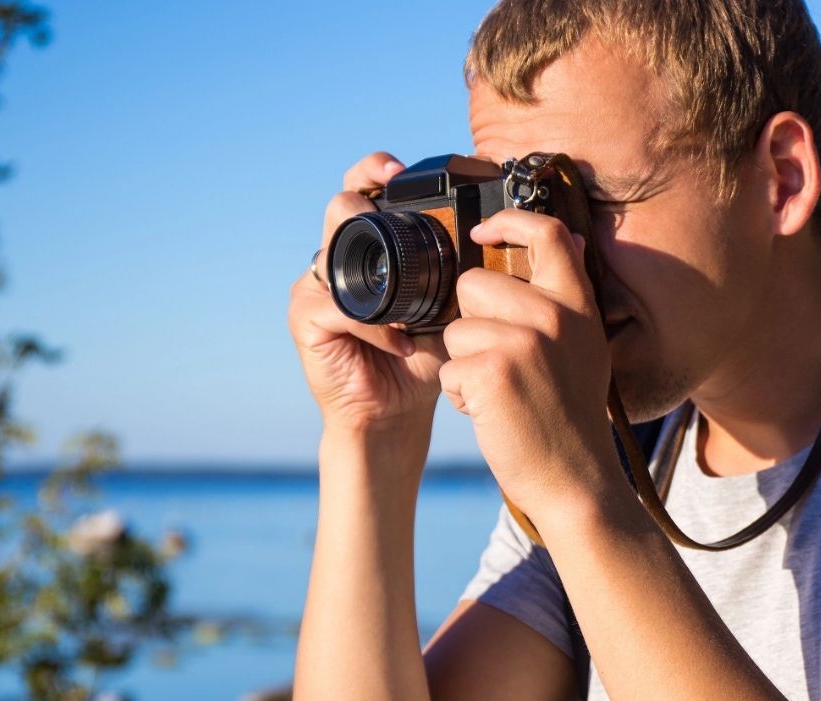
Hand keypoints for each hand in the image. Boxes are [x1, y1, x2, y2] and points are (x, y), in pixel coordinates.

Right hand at [287, 152, 447, 438]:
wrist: (396, 412)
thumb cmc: (423, 357)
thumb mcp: (451, 308)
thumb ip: (466, 273)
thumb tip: (512, 237)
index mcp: (369, 248)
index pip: (361, 191)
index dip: (373, 170)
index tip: (398, 169)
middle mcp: (337, 260)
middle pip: (340, 207)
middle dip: (363, 200)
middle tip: (388, 206)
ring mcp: (316, 288)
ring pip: (332, 252)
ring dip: (375, 273)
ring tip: (408, 303)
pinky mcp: (308, 320)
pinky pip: (340, 309)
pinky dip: (377, 326)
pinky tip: (403, 343)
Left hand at [438, 210, 621, 515]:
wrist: (575, 479)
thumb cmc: (570, 416)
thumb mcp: (586, 347)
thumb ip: (568, 299)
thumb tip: (566, 240)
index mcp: (577, 305)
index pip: (548, 233)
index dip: (509, 220)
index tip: (482, 231)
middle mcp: (554, 316)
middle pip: (473, 283)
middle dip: (469, 320)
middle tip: (495, 359)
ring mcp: (524, 342)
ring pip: (454, 329)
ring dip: (463, 362)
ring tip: (496, 392)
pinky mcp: (493, 373)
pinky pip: (450, 367)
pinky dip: (460, 394)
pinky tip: (490, 412)